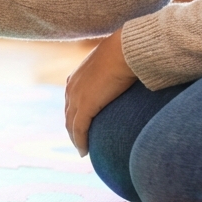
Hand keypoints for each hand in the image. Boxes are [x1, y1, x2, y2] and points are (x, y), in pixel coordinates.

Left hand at [65, 28, 137, 156]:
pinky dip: (80, 142)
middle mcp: (72, 87)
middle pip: (69, 113)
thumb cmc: (126, 52)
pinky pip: (79, 129)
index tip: (80, 125)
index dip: (75, 114)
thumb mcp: (116, 62)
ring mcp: (77, 97)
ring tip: (82, 150)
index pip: (72, 100)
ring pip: (71, 124)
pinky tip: (84, 152)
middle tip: (80, 142)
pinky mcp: (85, 106)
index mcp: (77, 76)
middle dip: (73, 129)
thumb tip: (132, 76)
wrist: (125, 50)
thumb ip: (117, 72)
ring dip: (75, 139)